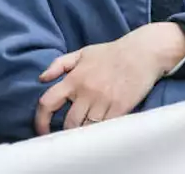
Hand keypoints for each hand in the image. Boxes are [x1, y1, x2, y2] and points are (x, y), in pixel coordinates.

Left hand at [34, 23, 184, 134]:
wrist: (143, 52)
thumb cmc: (113, 52)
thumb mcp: (83, 52)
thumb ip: (60, 64)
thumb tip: (42, 78)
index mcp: (74, 78)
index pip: (48, 102)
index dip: (41, 120)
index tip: (42, 129)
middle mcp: (86, 91)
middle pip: (69, 122)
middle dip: (68, 129)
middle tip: (72, 129)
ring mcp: (103, 100)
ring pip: (86, 128)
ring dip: (85, 131)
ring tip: (87, 128)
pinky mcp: (120, 107)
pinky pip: (105, 127)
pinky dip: (101, 129)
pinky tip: (102, 126)